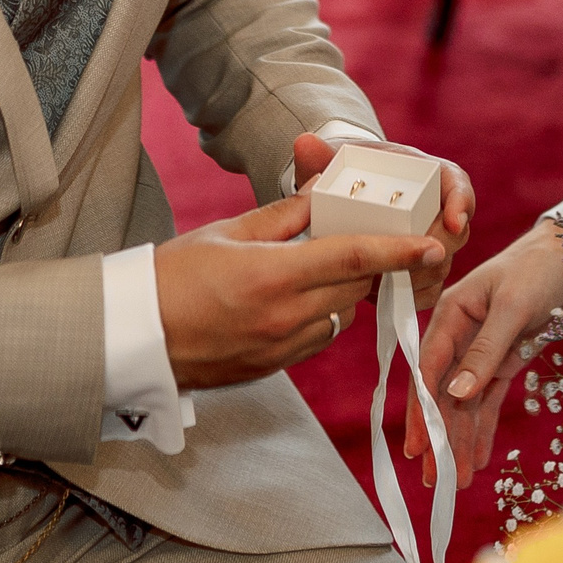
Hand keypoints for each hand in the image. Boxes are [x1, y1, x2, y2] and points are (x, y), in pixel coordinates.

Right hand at [154, 196, 442, 391]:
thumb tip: (324, 193)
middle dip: (372, 265)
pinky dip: (323, 315)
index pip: (353, 259)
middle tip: (376, 240)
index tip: (431, 243)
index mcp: (272, 277)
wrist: (131, 338)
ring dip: (346, 292)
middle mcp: (283, 318)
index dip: (398, 251)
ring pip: (341, 315)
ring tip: (329, 267)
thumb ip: (284, 215)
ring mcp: (279, 349)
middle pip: (356, 288)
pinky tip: (302, 298)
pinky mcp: (273, 368)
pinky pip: (319, 338)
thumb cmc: (170, 277)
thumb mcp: (227, 233)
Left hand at [291, 132, 474, 307]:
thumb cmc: (348, 174)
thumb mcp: (335, 162)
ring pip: (441, 266)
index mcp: (426, 176)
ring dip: (415, 277)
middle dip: (432, 251)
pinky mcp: (418, 270)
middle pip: (454, 234)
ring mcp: (429, 242)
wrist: (346, 197)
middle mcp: (435, 210)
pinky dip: (408, 295)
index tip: (454, 220)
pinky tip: (379, 294)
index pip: (456, 185)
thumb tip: (304, 143)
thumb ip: (321, 155)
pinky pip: (427, 290)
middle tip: (403, 262)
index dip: (461, 203)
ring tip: (380, 278)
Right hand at [402, 220, 562, 486]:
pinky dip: (482, 428)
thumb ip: (485, 350)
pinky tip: (476, 458)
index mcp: (450, 315)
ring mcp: (480, 351)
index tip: (417, 446)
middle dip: (438, 436)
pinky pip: (487, 400)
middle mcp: (458, 335)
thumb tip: (456, 393)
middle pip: (442, 394)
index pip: (428, 370)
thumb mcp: (511, 306)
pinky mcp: (502, 361)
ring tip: (456, 480)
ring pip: (463, 404)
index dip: (420, 410)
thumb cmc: (536, 268)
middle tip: (434, 479)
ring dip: (459, 440)